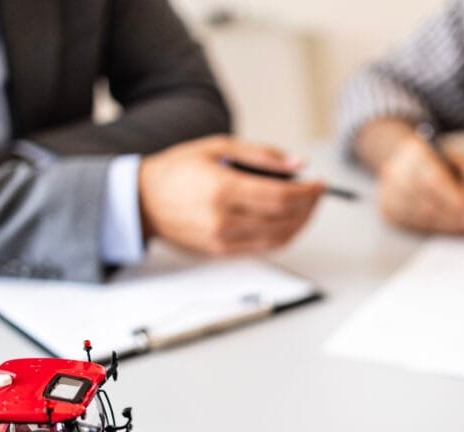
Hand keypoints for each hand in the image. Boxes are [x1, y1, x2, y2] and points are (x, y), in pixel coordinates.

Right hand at [138, 136, 324, 255]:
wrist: (143, 201)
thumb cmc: (179, 169)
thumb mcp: (218, 147)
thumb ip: (261, 156)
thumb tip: (298, 165)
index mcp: (222, 188)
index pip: (281, 197)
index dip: (308, 192)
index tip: (320, 183)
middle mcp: (223, 219)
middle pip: (284, 219)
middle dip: (309, 207)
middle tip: (316, 193)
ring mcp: (222, 240)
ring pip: (279, 238)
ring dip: (301, 223)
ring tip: (306, 206)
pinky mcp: (221, 252)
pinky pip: (264, 248)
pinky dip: (283, 235)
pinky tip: (287, 220)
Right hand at [357, 120, 463, 234]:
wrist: (401, 163)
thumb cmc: (436, 164)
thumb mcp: (457, 160)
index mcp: (415, 153)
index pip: (433, 179)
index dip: (454, 199)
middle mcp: (396, 172)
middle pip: (426, 201)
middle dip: (453, 216)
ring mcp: (388, 193)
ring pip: (420, 217)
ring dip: (446, 226)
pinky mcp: (387, 211)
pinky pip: (413, 226)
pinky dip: (435, 230)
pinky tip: (451, 230)